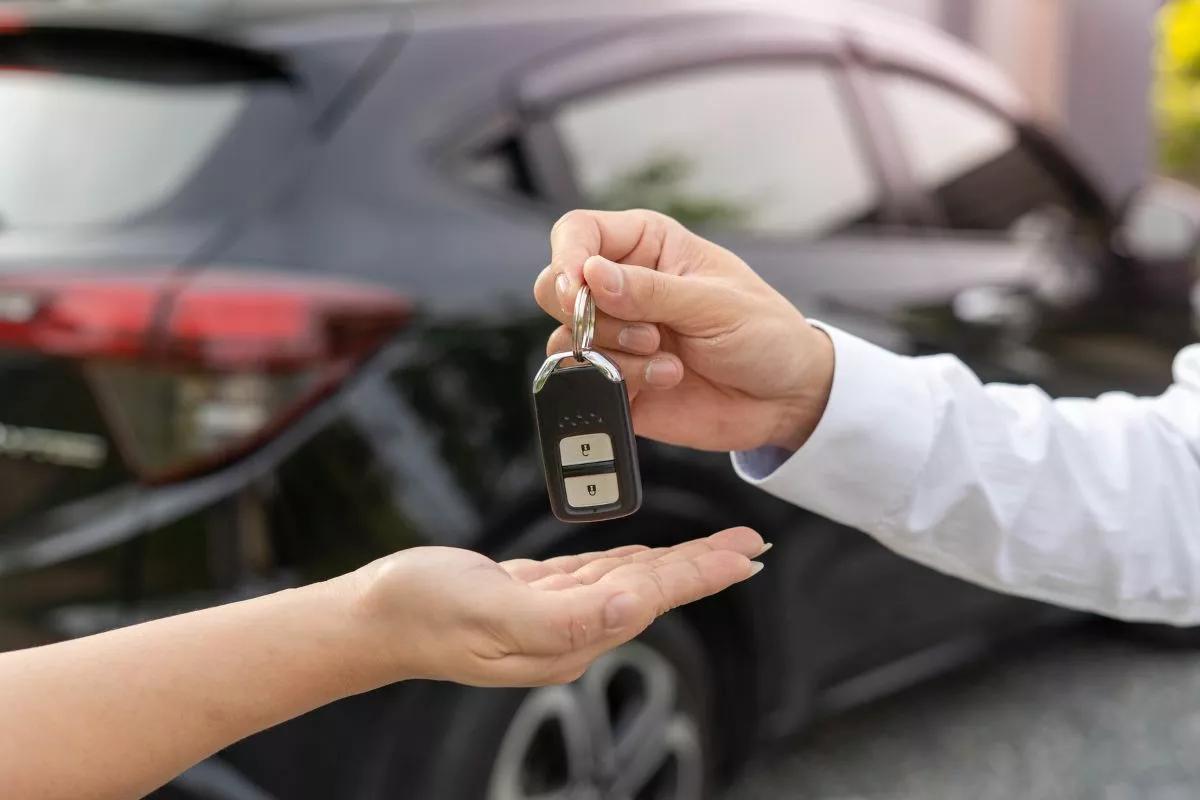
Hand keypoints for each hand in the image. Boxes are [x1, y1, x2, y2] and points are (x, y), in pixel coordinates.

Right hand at [344, 528, 765, 686]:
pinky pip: (595, 574)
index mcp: (567, 637)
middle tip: (751, 545)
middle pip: (652, 589)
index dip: (701, 573)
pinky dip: (629, 559)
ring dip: (675, 561)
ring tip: (716, 549)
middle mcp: (569, 631)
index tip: (747, 556)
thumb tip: (633, 608)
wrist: (373, 618)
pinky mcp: (533, 595)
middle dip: (704, 566)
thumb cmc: (422, 613)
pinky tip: (647, 556)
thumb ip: (563, 616)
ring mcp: (552, 615)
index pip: (651, 598)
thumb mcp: (491, 610)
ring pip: (629, 580)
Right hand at [534, 209, 834, 451]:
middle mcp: (622, 287)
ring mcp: (617, 336)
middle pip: (554, 286)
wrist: (786, 399)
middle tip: (642, 330)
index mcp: (646, 246)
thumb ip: (651, 291)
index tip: (579, 286)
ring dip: (614, 352)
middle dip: (587, 314)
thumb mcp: (715, 303)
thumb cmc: (765, 334)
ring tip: (666, 357)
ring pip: (566, 338)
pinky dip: (622, 382)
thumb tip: (590, 275)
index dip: (567, 257)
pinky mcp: (616, 380)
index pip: (578, 232)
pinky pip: (586, 380)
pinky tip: (667, 378)